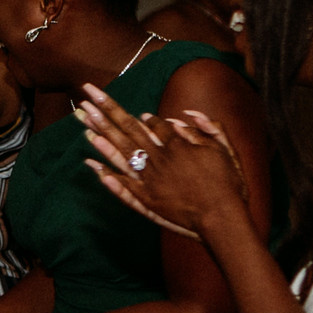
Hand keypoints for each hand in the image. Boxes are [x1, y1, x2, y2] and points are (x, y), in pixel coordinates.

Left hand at [77, 84, 248, 239]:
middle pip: (129, 129)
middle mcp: (159, 159)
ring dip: (101, 134)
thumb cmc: (229, 185)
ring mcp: (149, 180)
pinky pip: (121, 185)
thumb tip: (185, 115)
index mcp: (177, 145)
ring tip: (83, 119)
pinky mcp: (146, 200)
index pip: (155, 124)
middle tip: (88, 94)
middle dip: (108, 110)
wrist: (222, 219)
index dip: (145, 118)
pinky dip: (106, 174)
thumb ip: (208, 128)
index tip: (139, 113)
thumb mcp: (225, 150)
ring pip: (120, 152)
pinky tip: (90, 163)